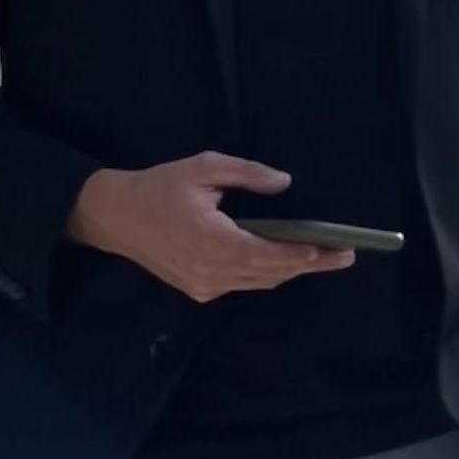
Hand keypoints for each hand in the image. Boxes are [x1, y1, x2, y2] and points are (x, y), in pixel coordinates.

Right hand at [66, 156, 355, 304]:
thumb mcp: (203, 167)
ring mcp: (203, 286)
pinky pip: (241, 284)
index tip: (335, 250)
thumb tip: (283, 184)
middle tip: (344, 255)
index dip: (304, 255)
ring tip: (323, 257)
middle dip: (309, 264)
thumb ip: (246, 174)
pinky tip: (283, 259)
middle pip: (271, 273)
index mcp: (213, 241)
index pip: (269, 255)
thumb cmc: (159, 187)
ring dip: (289, 270)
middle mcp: (211, 272)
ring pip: (258, 282)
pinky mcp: (197, 291)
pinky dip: (265, 273)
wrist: (113, 217)